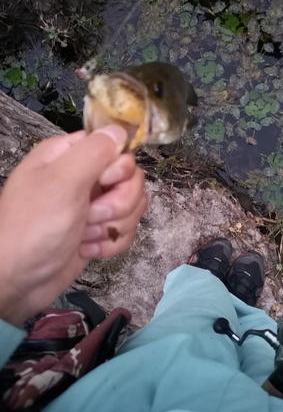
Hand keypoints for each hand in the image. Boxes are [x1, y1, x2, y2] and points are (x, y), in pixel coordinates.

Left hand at [0, 125, 146, 326]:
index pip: (115, 146)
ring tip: (86, 236)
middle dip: (118, 202)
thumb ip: (94, 152)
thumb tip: (120, 130)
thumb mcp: (62, 183)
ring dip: (113, 225)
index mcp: (69, 155)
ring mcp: (93, 205)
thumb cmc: (34, 227)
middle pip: (131, 178)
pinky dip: (112, 243)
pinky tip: (88, 249)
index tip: (103, 183)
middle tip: (91, 215)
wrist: (19, 281)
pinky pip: (127, 228)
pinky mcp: (100, 230)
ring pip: (133, 204)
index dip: (117, 167)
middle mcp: (83, 176)